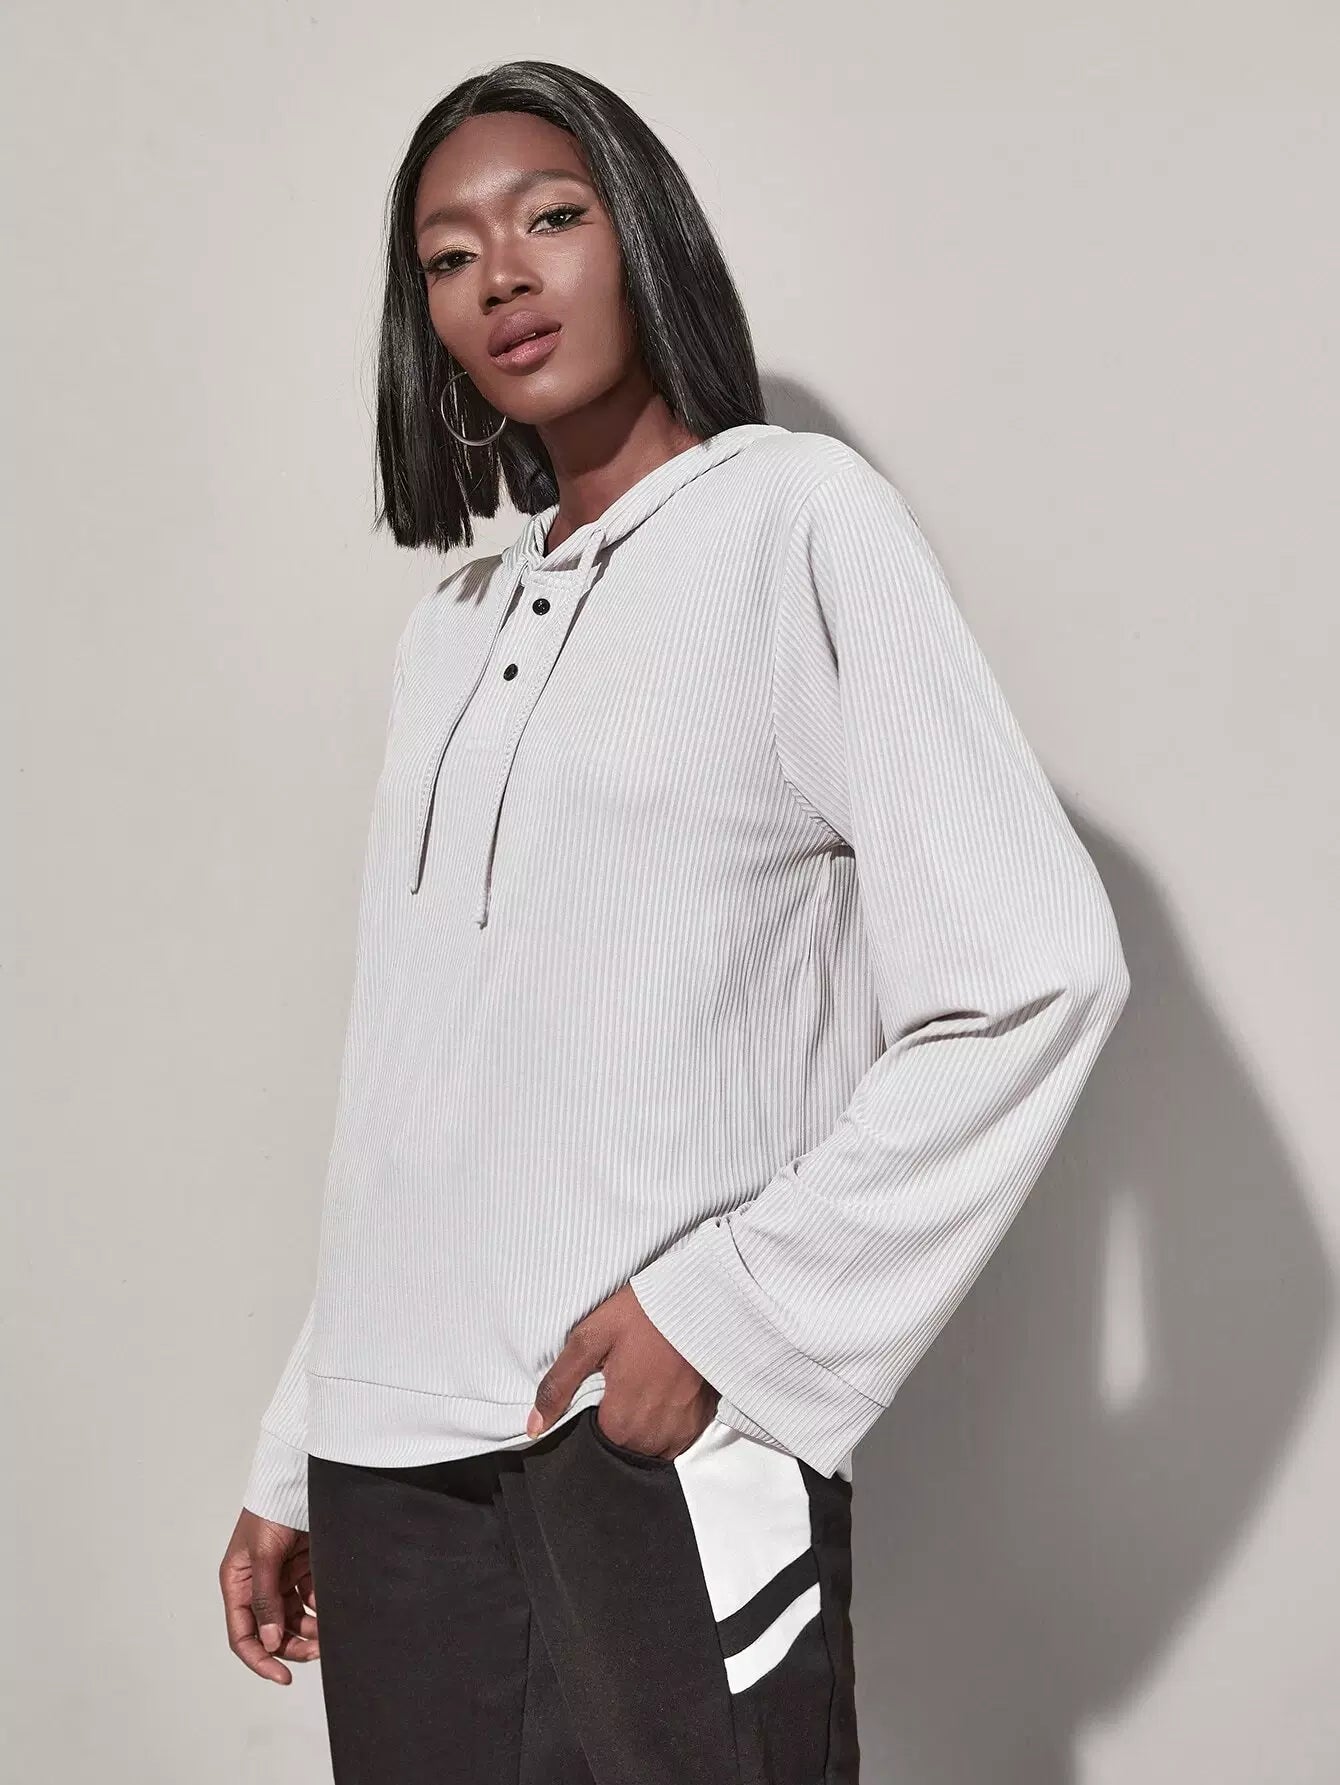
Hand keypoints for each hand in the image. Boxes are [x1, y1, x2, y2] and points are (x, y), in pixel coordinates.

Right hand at [219, 1508, 319, 1684]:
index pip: (243, 1635)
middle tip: (317, 1650)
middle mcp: (257, 1584)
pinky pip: (310, 1598)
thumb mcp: (264, 1554)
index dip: (260, 1659)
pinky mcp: (303, 1567)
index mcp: (237, 1583)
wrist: (299, 1477)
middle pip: (271, 1631)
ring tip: (327, 1631)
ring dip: (309, 1629)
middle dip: (292, 1645)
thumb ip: (265, 1598)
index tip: (282, 1677)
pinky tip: (330, 1607)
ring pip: (293, 1618)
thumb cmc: (272, 1509)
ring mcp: (281, 1576)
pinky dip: (320, 1607)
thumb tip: (270, 1641)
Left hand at [527, 1283, 718, 1460]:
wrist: (702, 1297)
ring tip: (640, 1387)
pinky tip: (662, 1391)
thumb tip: (534, 1426)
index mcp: (623, 1423)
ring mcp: (683, 1430)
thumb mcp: (591, 1338)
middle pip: (622, 1449)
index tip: (595, 1395)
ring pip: (650, 1447)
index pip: (594, 1447)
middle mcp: (655, 1437)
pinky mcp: (703, 1419)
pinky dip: (666, 1422)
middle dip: (615, 1424)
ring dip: (641, 1427)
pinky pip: (677, 1438)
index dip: (588, 1422)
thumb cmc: (644, 1314)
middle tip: (619, 1384)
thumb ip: (559, 1385)